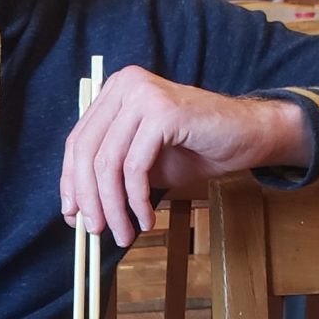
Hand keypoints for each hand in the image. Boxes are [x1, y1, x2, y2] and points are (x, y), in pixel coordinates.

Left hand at [59, 66, 310, 246]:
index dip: (71, 181)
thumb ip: (111, 173)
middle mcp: (125, 85)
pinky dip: (136, 199)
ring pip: (108, 162)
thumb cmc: (195, 147)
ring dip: (114, 206)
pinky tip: (146, 218)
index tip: (71, 215)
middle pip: (87, 151)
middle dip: (88, 198)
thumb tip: (78, 210)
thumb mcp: (142, 159)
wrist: (247, 135)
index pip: (78, 140)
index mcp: (114, 91)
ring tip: (123, 233)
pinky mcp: (162, 112)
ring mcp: (143, 95)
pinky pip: (135, 167)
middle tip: (95, 231)